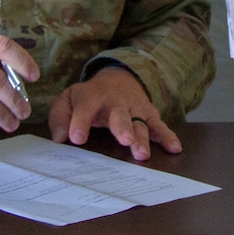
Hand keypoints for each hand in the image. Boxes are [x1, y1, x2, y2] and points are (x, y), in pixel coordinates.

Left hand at [48, 66, 179, 160]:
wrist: (118, 80)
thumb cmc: (89, 97)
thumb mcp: (69, 99)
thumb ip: (60, 116)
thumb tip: (59, 137)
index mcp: (92, 98)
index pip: (85, 110)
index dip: (80, 123)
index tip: (76, 138)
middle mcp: (116, 103)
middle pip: (120, 115)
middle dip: (122, 127)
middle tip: (125, 140)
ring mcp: (135, 109)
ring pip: (140, 123)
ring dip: (142, 138)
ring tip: (142, 154)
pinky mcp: (149, 115)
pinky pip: (159, 126)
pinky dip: (167, 136)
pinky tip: (174, 148)